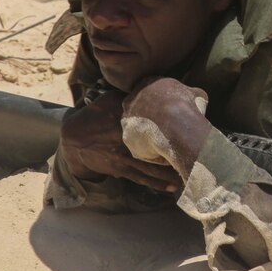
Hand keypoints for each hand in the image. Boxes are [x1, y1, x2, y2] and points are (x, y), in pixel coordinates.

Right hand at [59, 90, 181, 191]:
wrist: (74, 138)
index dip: (173, 124)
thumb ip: (130, 93)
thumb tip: (157, 84)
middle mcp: (127, 138)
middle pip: (157, 146)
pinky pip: (142, 178)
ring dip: (171, 171)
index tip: (192, 127)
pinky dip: (158, 183)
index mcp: (126, 118)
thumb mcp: (111, 98)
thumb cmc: (96, 114)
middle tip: (198, 154)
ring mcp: (124, 156)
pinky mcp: (121, 169)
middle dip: (177, 151)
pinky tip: (172, 186)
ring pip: (152, 167)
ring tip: (190, 173)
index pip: (154, 120)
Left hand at [122, 78, 211, 179]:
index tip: (175, 113)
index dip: (163, 105)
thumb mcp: (198, 94)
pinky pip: (140, 146)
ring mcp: (127, 119)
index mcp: (146, 84)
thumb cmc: (189, 107)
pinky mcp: (127, 138)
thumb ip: (191, 94)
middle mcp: (131, 100)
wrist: (178, 125)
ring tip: (170, 141)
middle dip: (152, 119)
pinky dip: (151, 150)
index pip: (151, 94)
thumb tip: (196, 98)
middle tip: (170, 128)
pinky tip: (165, 151)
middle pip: (140, 111)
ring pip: (139, 129)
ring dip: (150, 135)